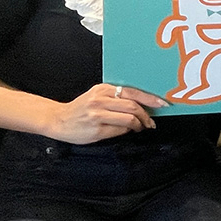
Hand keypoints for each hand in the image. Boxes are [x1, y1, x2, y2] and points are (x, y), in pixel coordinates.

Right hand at [45, 84, 164, 144]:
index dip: (150, 98)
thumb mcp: (97, 96)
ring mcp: (98, 115)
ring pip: (129, 118)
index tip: (162, 103)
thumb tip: (141, 104)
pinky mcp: (96, 129)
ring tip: (140, 127)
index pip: (133, 92)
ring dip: (139, 124)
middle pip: (133, 105)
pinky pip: (120, 130)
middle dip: (147, 115)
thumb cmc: (81, 109)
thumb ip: (116, 97)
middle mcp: (100, 100)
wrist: (58, 120)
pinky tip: (127, 131)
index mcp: (103, 89)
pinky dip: (127, 131)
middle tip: (151, 122)